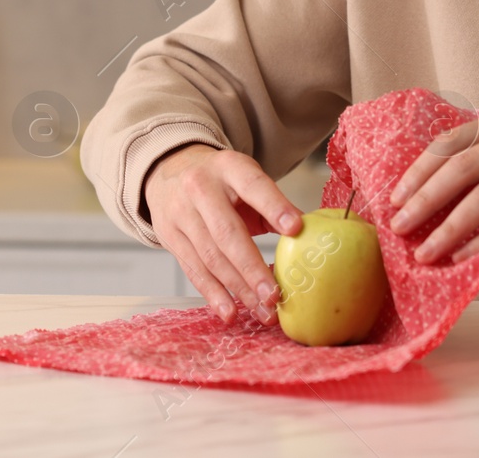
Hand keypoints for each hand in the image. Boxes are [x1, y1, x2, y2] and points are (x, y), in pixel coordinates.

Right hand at [143, 144, 303, 324]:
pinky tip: (231, 312)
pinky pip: (194, 270)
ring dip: (238, 289)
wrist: (170, 169)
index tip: (295, 229)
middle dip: (252, 267)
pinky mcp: (169, 237)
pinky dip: (214, 294)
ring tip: (262, 310)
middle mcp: (200, 188)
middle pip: (227, 232)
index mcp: (229, 167)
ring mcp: (180, 213)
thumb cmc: (221, 182)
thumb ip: (274, 204)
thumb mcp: (246, 179)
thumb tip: (309, 232)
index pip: (254, 186)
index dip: (274, 207)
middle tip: (275, 294)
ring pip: (211, 257)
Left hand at [387, 110, 478, 280]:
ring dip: (450, 228)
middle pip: (465, 166)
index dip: (420, 171)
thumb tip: (402, 205)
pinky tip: (460, 257)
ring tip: (426, 252)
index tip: (395, 201)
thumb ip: (458, 185)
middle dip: (427, 199)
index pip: (452, 141)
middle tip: (401, 227)